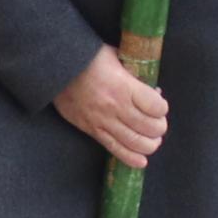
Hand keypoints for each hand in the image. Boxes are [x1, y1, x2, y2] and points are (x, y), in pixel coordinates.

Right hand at [53, 47, 169, 169]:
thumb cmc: (88, 58)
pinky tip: (141, 160)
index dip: (162, 107)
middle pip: (151, 127)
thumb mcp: (116, 56)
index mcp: (124, 86)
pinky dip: (131, 158)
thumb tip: (152, 90)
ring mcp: (103, 121)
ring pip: (136, 143)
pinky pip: (115, 149)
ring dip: (150, 144)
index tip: (159, 105)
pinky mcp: (92, 130)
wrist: (55, 69)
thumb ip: (134, 73)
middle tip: (157, 123)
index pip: (157, 107)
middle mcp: (116, 107)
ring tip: (152, 140)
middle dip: (159, 127)